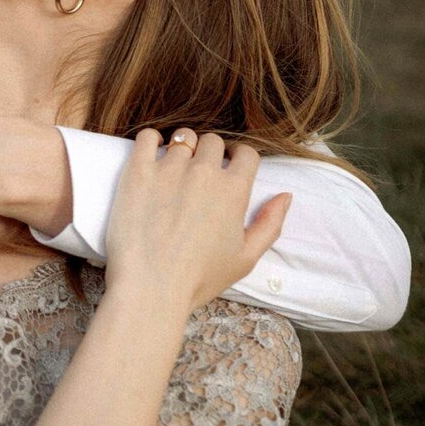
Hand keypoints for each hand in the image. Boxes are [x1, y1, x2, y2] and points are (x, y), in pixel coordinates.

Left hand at [104, 130, 291, 310]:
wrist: (151, 287)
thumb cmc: (199, 279)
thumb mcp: (246, 258)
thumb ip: (270, 224)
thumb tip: (286, 196)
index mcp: (234, 190)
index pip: (246, 153)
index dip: (239, 159)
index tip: (229, 168)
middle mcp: (204, 172)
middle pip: (213, 142)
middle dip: (211, 154)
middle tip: (200, 173)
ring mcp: (169, 169)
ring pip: (183, 137)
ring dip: (183, 148)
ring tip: (175, 167)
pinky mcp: (138, 172)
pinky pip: (147, 137)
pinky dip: (151, 141)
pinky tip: (152, 154)